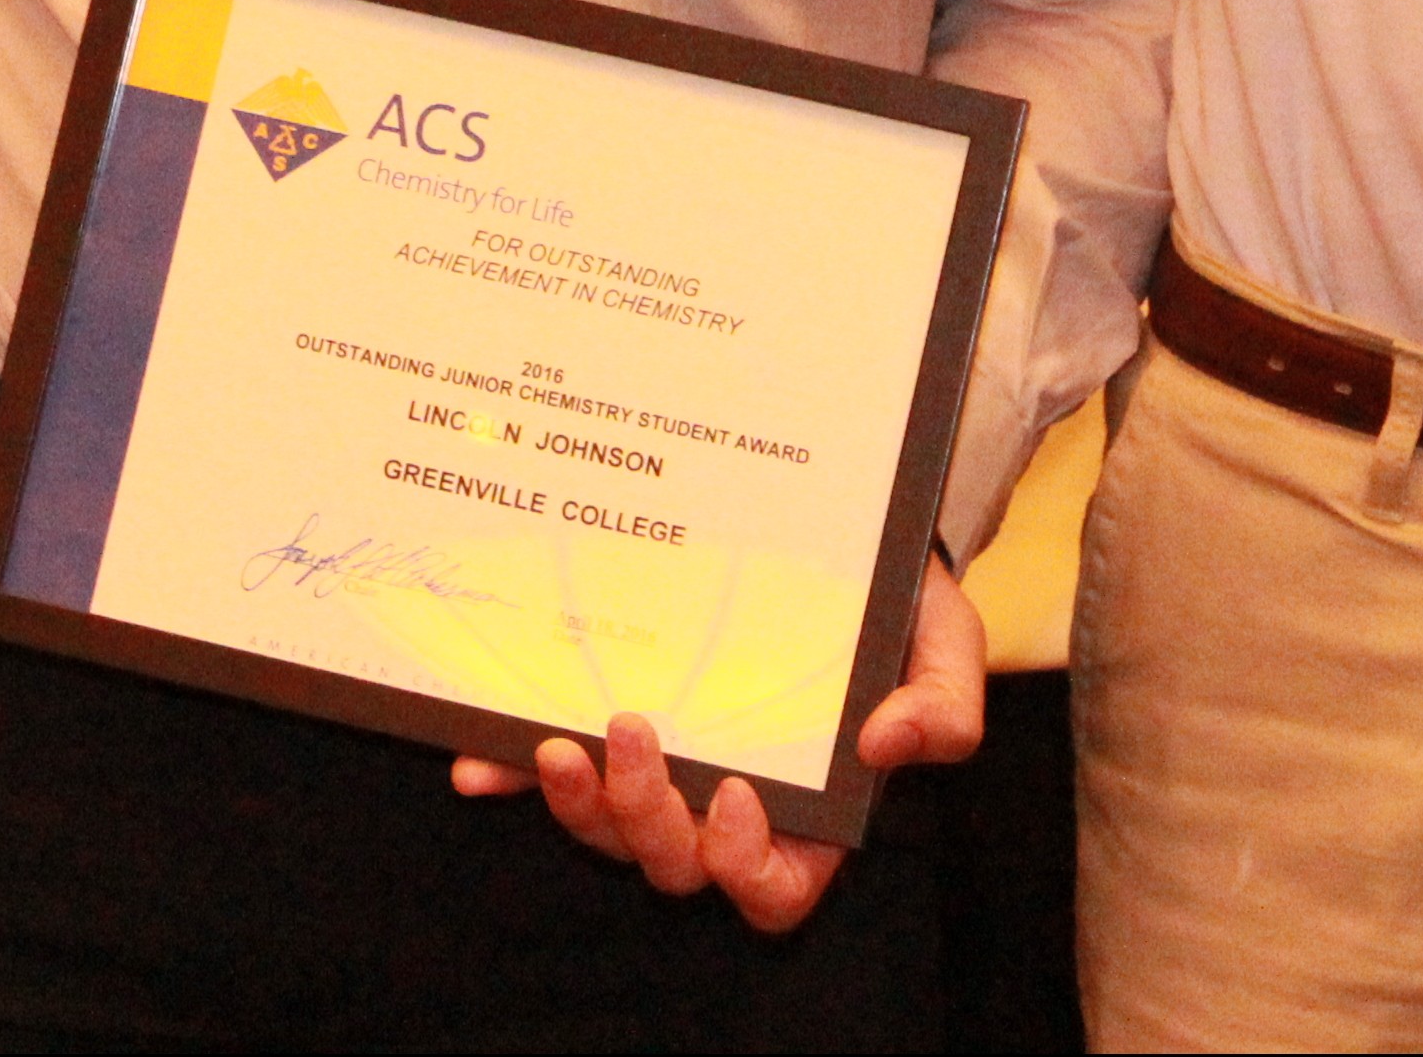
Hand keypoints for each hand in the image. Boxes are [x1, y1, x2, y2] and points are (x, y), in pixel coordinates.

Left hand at [450, 552, 986, 932]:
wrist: (836, 533)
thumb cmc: (896, 608)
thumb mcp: (944, 647)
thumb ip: (941, 705)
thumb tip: (890, 742)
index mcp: (808, 816)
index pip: (771, 889)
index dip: (746, 869)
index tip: (736, 797)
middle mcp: (726, 806)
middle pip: (674, 862)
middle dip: (646, 817)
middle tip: (635, 733)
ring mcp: (662, 767)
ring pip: (608, 828)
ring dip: (575, 804)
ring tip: (559, 745)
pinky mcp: (605, 724)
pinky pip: (550, 768)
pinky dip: (510, 770)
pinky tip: (477, 760)